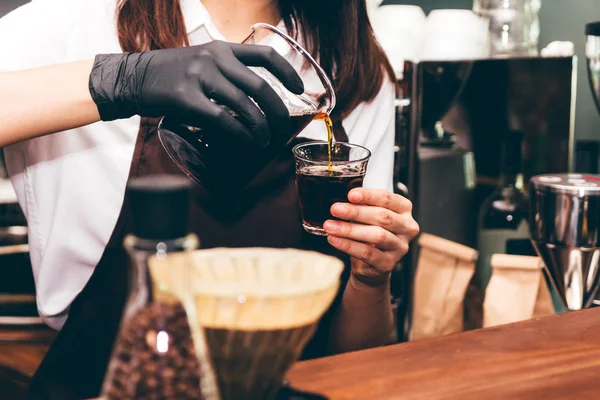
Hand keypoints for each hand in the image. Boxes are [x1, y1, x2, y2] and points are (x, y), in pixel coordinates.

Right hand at [89, 41, 303, 146]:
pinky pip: (222, 120)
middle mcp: (214, 59)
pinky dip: (240, 134)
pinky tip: (247, 143)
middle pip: (259, 87)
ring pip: (244, 106)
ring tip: (265, 142)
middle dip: (277, 112)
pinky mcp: (185, 99)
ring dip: (260, 128)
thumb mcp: (201, 62)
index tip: (300, 90)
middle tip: (282, 128)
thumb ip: (225, 72)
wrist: (132, 78)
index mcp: (221, 48)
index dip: (288, 74)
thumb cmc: (170, 75)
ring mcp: (199, 77)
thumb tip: (254, 100)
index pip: (265, 55)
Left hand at [323, 188, 418, 285]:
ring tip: (330, 226)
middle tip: (335, 209)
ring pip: (376, 235)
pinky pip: (367, 253)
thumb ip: (362, 206)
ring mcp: (400, 247)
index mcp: (404, 209)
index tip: (351, 194)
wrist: (370, 264)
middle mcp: (407, 227)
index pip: (388, 199)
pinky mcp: (388, 263)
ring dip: (350, 229)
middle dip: (356, 212)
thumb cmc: (370, 232)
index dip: (369, 196)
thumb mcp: (369, 215)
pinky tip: (334, 239)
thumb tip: (342, 200)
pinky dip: (348, 245)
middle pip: (382, 217)